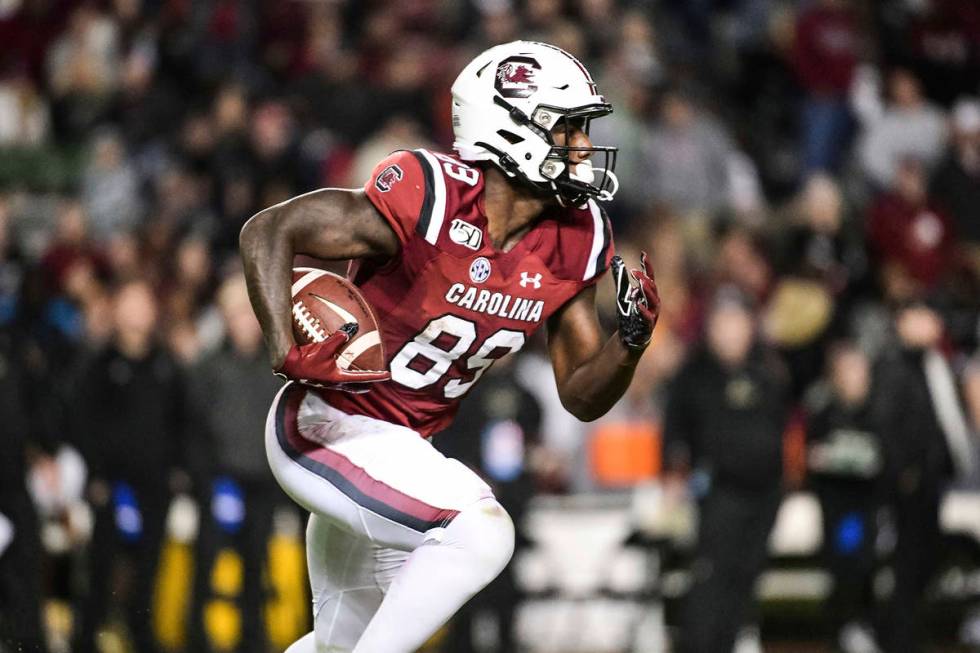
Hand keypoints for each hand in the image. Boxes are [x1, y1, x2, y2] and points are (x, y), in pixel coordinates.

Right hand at [275, 322, 389, 390]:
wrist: (286, 365)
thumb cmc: (304, 359)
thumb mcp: (323, 348)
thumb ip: (337, 339)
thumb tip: (350, 330)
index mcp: (338, 378)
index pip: (362, 378)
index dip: (376, 376)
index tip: (387, 375)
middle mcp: (333, 383)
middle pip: (354, 386)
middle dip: (364, 384)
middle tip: (373, 383)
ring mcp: (325, 382)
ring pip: (344, 384)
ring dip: (352, 382)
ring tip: (357, 379)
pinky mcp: (318, 378)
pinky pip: (334, 377)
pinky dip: (340, 375)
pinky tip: (335, 369)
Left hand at [611, 251, 660, 351]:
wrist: (628, 339)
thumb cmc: (628, 314)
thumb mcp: (622, 294)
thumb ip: (621, 278)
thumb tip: (616, 260)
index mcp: (648, 295)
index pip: (650, 277)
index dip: (648, 266)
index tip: (643, 254)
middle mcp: (653, 304)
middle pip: (653, 288)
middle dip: (645, 279)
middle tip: (634, 271)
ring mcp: (652, 315)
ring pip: (654, 302)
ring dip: (648, 292)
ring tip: (640, 283)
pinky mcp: (647, 328)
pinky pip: (648, 319)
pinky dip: (644, 311)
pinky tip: (637, 304)